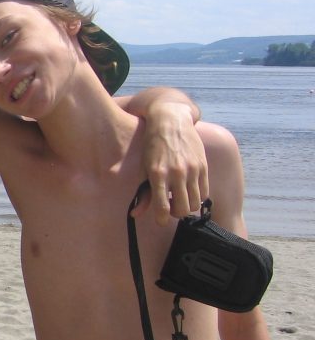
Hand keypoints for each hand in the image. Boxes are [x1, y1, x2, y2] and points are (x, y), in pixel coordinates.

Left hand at [135, 103, 208, 224]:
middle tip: (170, 206)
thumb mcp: (143, 167)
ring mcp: (192, 169)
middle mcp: (176, 173)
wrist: (170, 120)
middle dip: (176, 213)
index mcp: (157, 174)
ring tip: (179, 198)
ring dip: (187, 206)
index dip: (162, 219)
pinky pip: (204, 192)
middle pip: (183, 210)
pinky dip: (197, 196)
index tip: (160, 220)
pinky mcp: (203, 166)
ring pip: (196, 203)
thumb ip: (142, 192)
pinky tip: (188, 190)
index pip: (163, 207)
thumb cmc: (152, 145)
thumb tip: (135, 214)